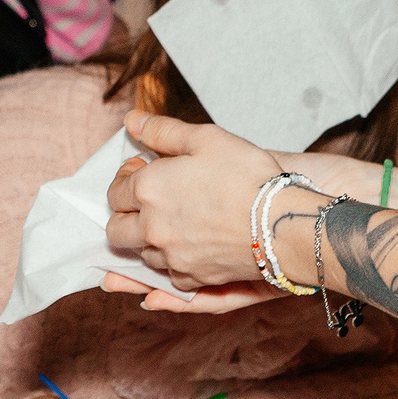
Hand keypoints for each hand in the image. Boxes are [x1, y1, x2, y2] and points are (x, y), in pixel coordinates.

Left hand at [101, 114, 294, 299]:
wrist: (283, 221)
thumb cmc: (248, 175)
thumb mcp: (206, 138)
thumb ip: (162, 130)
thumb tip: (132, 120)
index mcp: (148, 190)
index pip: (114, 193)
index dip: (126, 182)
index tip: (145, 174)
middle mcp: (151, 228)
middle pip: (116, 231)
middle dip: (126, 217)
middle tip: (150, 204)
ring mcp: (171, 257)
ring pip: (142, 255)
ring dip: (149, 241)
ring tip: (175, 223)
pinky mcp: (193, 278)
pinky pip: (169, 277)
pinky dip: (173, 265)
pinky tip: (189, 248)